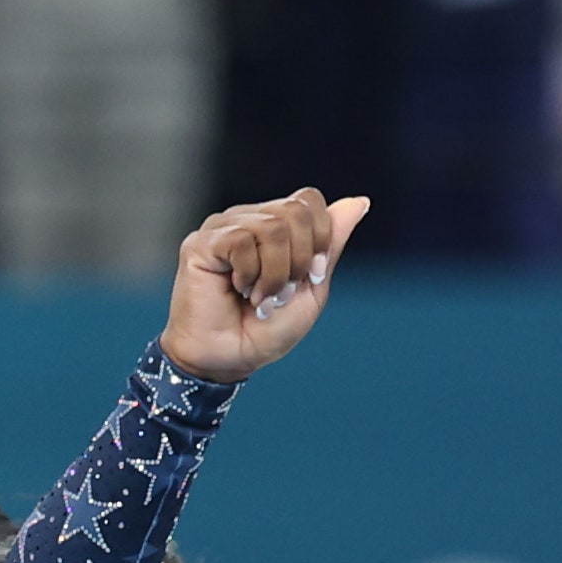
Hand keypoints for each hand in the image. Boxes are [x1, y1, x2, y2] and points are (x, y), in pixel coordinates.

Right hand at [160, 188, 369, 381]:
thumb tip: (360, 202)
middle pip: (295, 211)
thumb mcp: (311, 289)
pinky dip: (250, 273)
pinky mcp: (201, 244)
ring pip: (271, 227)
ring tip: (259, 298)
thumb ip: (331, 246)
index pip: (308, 200)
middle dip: (299, 259)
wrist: (227, 362)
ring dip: (274, 274)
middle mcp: (248, 218)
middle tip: (280, 293)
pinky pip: (242, 241)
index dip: (319, 236)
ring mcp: (222, 227)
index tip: (310, 277)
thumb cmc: (263, 331)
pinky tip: (239, 290)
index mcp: (274, 224)